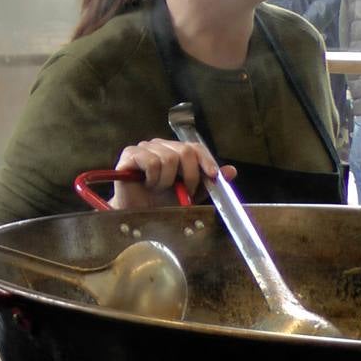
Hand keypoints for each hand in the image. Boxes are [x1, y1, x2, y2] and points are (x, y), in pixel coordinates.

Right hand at [110, 139, 236, 209]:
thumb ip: (207, 182)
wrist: (136, 214)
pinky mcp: (130, 154)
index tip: (213, 176)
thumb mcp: (189, 194)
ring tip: (158, 189)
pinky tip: (147, 185)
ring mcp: (144, 148)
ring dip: (167, 181)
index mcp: (174, 151)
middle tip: (184, 191)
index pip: (195, 147)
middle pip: (184, 151)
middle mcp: (160, 146)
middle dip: (189, 175)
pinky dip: (153, 178)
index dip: (206, 160)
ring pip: (168, 158)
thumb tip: (231, 171)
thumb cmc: (159, 203)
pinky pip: (151, 162)